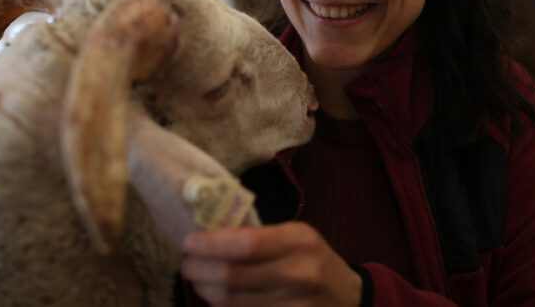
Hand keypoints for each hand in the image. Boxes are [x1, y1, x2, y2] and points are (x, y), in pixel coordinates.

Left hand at [181, 222, 361, 306]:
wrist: (348, 297)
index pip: (246, 244)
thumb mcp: (297, 236)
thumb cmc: (315, 260)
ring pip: (233, 302)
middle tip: (185, 264)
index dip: (211, 245)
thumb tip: (209, 234)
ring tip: (196, 280)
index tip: (188, 243)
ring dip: (206, 291)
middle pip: (233, 276)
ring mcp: (295, 306)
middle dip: (199, 270)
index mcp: (300, 241)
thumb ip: (260, 236)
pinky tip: (215, 298)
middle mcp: (299, 273)